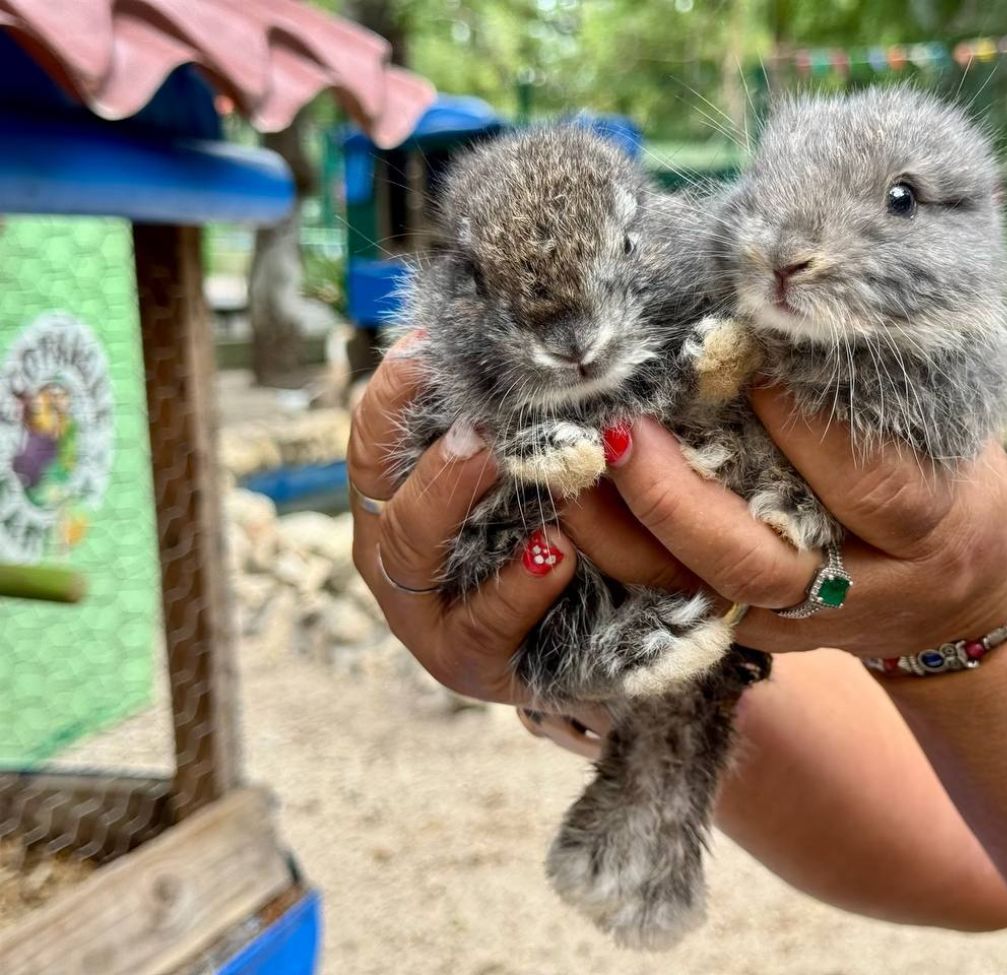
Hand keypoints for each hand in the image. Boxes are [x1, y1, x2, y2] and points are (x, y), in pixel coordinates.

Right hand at [347, 342, 578, 704]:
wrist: (592, 644)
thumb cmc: (550, 542)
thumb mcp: (527, 481)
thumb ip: (511, 431)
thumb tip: (524, 350)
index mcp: (396, 503)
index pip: (374, 440)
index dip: (392, 391)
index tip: (425, 344)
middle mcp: (394, 557)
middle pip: (384, 494)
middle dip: (427, 448)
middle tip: (475, 419)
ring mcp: (423, 615)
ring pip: (413, 552)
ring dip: (452, 499)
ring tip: (498, 460)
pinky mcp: (467, 663)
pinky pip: (481, 623)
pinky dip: (517, 586)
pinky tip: (555, 552)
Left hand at [561, 386, 1006, 659]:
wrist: (957, 600)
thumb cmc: (952, 483)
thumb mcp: (951, 429)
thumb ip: (876, 386)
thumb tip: (779, 304)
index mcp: (928, 527)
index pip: (868, 487)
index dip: (805, 430)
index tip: (747, 360)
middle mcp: (855, 588)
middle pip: (757, 564)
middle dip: (678, 500)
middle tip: (621, 429)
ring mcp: (795, 621)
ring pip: (697, 594)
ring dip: (623, 532)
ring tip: (572, 464)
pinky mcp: (748, 629)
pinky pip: (672, 598)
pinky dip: (618, 552)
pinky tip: (575, 499)